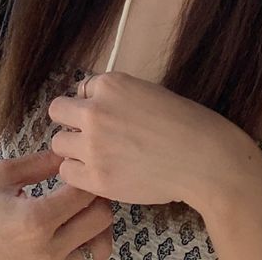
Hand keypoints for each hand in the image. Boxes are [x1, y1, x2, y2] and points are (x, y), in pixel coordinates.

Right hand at [0, 149, 112, 259]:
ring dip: (94, 222)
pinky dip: (85, 243)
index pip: (86, 191)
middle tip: (82, 184)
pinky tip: (69, 228)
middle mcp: (48, 249)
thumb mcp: (2, 174)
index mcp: (36, 219)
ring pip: (99, 243)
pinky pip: (83, 258)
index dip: (88, 173)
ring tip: (77, 208)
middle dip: (97, 197)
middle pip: (102, 218)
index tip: (77, 165)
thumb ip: (40, 162)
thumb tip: (70, 151)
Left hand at [47, 71, 243, 207]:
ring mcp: (93, 145)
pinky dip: (79, 173)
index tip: (107, 116)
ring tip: (97, 157)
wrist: (202, 158)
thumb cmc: (185, 123)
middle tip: (92, 136)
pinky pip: (67, 172)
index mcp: (111, 84)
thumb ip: (117, 97)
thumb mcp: (148, 92)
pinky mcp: (95, 177)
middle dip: (72, 122)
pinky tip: (100, 173)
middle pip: (58, 112)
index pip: (81, 89)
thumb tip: (96, 105)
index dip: (92, 103)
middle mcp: (95, 110)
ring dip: (74, 149)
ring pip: (58, 143)